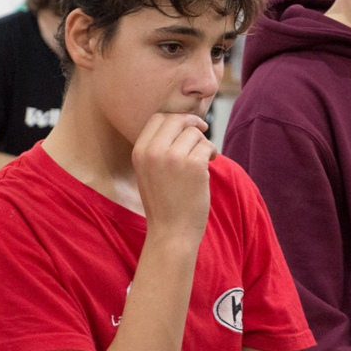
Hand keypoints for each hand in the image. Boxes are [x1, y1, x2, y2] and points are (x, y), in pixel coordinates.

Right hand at [131, 112, 215, 239]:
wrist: (171, 232)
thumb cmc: (164, 203)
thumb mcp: (149, 171)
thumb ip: (158, 148)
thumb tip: (182, 123)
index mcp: (139, 151)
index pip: (158, 118)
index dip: (175, 119)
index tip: (187, 126)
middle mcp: (153, 151)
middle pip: (177, 119)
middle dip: (193, 123)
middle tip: (203, 131)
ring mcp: (173, 157)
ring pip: (195, 133)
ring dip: (204, 143)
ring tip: (204, 158)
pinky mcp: (193, 165)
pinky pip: (207, 146)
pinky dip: (211, 153)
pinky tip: (210, 163)